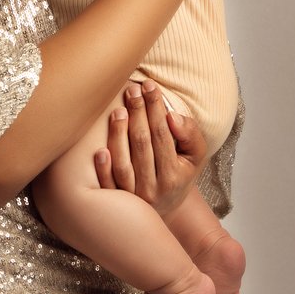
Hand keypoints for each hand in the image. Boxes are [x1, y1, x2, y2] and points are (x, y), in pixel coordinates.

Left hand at [93, 80, 207, 217]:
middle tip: (132, 89)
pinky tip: (99, 149)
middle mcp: (153, 188)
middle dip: (137, 113)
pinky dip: (103, 168)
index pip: (162, 134)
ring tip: (118, 109)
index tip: (149, 85)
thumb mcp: (195, 156)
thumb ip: (190, 134)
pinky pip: (107, 185)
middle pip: (142, 144)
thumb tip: (172, 116)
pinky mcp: (117, 202)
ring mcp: (133, 197)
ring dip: (118, 134)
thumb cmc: (180, 174)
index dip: (155, 108)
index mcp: (173, 175)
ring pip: (123, 163)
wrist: (167, 208)